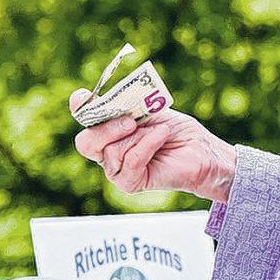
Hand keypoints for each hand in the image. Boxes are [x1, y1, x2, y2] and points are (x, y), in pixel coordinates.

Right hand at [70, 90, 237, 199]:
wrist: (199, 150)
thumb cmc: (174, 129)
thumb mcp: (149, 109)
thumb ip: (126, 107)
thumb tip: (110, 105)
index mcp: (107, 127)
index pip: (83, 117)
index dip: (80, 106)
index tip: (85, 97)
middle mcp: (107, 149)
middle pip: (86, 142)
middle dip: (106, 129)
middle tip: (130, 121)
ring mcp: (116, 169)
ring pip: (112, 151)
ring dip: (139, 137)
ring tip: (159, 132)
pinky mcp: (130, 182)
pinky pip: (131, 162)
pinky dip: (148, 146)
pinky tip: (162, 137)